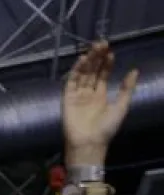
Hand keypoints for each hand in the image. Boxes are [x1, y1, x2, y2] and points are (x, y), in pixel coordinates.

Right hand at [63, 41, 137, 165]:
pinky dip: (75, 71)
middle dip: (96, 58)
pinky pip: (71, 82)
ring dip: (87, 61)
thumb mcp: (121, 107)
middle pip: (92, 71)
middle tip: (101, 43)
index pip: (102, 75)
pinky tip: (82, 60)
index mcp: (101, 95)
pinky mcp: (67, 98)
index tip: (110, 51)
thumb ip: (127, 89)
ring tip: (93, 49)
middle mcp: (88, 93)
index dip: (106, 63)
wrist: (90, 143)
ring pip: (82, 74)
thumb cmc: (106, 128)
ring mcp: (77, 95)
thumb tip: (134, 70)